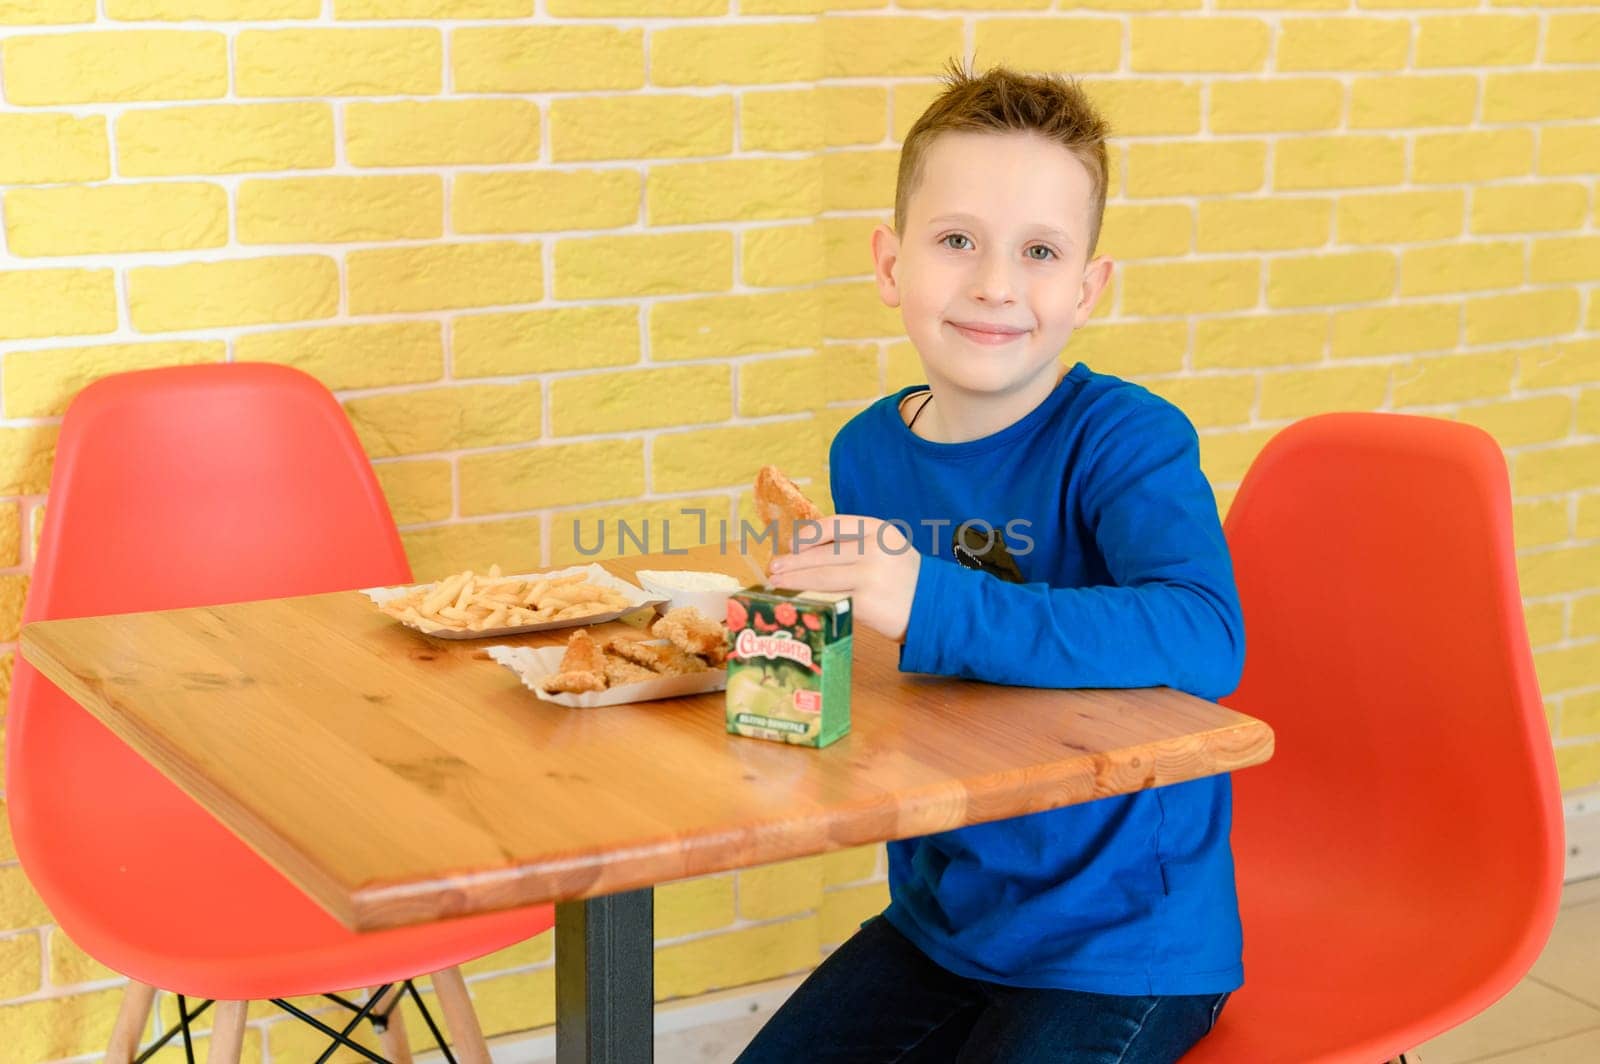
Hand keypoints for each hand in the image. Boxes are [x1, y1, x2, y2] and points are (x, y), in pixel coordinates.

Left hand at [766, 516, 920, 642]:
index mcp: (878, 530)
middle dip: (793, 562)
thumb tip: (806, 551)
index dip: (806, 535)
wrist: (936, 608)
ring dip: (794, 581)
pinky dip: (809, 598)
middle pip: (821, 554)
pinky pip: (829, 597)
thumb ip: (855, 545)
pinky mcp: (865, 601)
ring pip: (820, 576)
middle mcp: (874, 548)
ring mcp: (870, 575)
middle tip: (774, 568)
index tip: (790, 545)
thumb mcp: (886, 549)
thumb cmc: (904, 580)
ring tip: (777, 584)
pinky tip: (798, 600)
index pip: (832, 526)